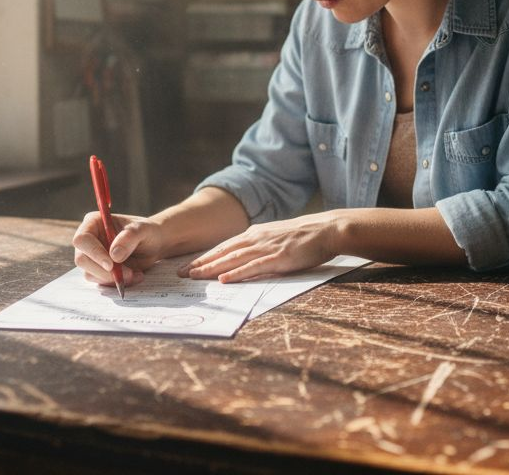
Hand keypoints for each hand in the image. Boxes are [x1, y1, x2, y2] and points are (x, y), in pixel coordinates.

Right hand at [72, 212, 165, 287]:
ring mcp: (91, 256)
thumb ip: (129, 237)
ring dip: (113, 278)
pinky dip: (116, 283)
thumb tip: (114, 255)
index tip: (111, 265)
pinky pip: (100, 281)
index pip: (82, 240)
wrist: (153, 244)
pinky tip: (134, 276)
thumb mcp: (143, 230)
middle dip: (104, 271)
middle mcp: (88, 240)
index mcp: (93, 223)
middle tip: (128, 273)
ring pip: (90, 273)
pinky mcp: (97, 270)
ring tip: (135, 273)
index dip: (94, 253)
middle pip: (82, 259)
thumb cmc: (146, 232)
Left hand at [179, 212, 340, 282]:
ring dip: (211, 268)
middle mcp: (256, 239)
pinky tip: (223, 279)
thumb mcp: (276, 237)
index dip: (205, 257)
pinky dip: (236, 273)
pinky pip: (253, 267)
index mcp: (255, 234)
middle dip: (200, 263)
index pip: (224, 247)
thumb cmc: (304, 236)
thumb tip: (245, 258)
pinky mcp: (278, 258)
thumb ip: (260, 246)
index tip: (188, 266)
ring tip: (194, 277)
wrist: (326, 229)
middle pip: (222, 252)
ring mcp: (266, 248)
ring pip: (232, 259)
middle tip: (181, 274)